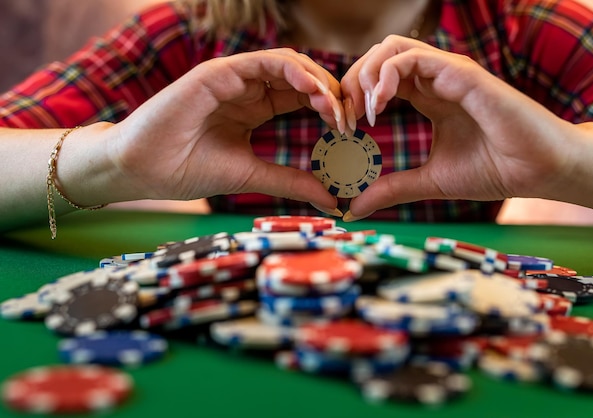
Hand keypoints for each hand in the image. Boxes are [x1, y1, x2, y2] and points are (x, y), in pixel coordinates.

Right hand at [108, 48, 342, 211]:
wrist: (143, 170)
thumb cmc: (187, 170)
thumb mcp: (252, 176)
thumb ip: (291, 182)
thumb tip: (334, 202)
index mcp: (255, 108)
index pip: (302, 97)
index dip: (329, 109)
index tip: (349, 133)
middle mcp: (247, 88)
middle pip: (302, 78)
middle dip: (331, 94)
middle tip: (350, 119)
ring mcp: (234, 77)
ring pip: (289, 64)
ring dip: (317, 81)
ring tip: (334, 108)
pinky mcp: (219, 72)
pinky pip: (265, 61)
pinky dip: (294, 71)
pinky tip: (313, 91)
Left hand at [341, 35, 577, 219]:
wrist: (539, 171)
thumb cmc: (494, 170)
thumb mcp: (429, 181)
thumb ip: (391, 189)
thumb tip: (352, 209)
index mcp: (428, 97)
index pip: (378, 80)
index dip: (354, 99)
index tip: (344, 130)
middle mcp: (435, 79)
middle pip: (377, 57)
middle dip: (350, 82)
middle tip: (345, 118)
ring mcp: (448, 72)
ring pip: (390, 48)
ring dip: (364, 75)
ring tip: (361, 112)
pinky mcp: (461, 73)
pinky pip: (412, 57)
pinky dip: (386, 76)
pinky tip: (379, 107)